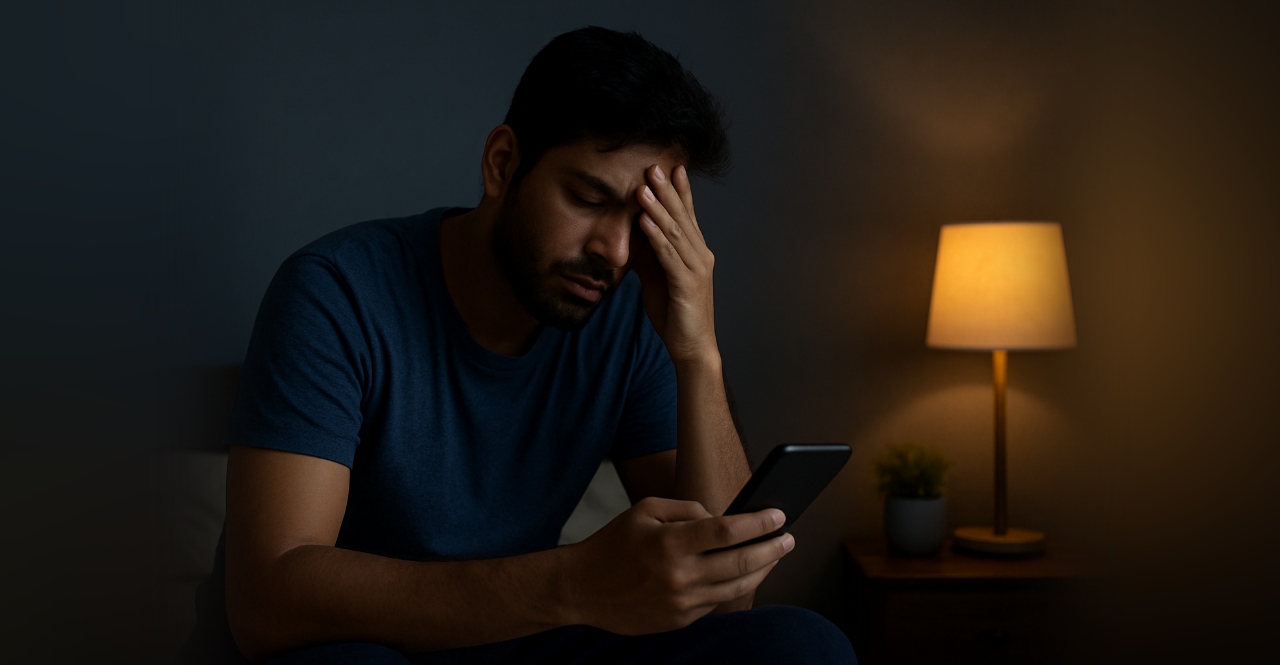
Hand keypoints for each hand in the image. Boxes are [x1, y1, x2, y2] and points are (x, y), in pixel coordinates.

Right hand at [560, 496, 793, 634]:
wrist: (582, 589)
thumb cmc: (613, 544)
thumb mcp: (645, 509)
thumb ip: (687, 509)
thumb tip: (721, 516)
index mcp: (670, 543)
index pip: (727, 531)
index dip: (758, 522)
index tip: (778, 514)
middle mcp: (679, 576)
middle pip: (740, 562)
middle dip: (772, 548)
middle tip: (789, 537)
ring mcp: (681, 602)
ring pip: (736, 588)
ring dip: (762, 570)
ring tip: (775, 555)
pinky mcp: (680, 620)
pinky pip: (716, 602)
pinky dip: (735, 587)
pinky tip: (746, 574)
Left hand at [630, 164, 717, 363]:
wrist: (691, 347)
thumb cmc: (675, 313)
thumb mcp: (657, 278)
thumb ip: (649, 255)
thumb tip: (634, 233)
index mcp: (695, 252)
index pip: (687, 215)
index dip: (680, 191)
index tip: (671, 166)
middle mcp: (700, 256)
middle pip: (683, 217)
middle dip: (668, 190)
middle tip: (654, 165)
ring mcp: (696, 269)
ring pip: (676, 232)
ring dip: (658, 208)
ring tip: (644, 187)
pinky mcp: (687, 284)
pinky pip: (669, 256)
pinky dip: (656, 237)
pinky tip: (644, 222)